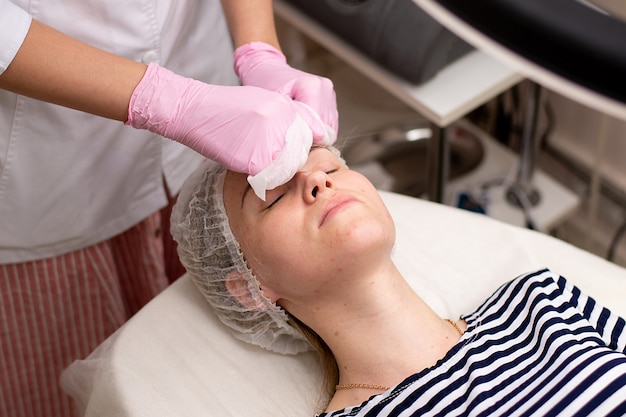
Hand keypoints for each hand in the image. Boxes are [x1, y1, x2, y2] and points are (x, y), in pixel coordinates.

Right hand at [127, 63, 322, 197]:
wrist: (193, 110)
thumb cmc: (223, 108)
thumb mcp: (260, 102)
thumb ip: (285, 118)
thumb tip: (313, 136)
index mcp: (285, 106)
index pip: (305, 136)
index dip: (294, 148)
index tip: (279, 150)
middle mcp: (282, 122)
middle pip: (297, 154)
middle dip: (285, 160)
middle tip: (260, 155)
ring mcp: (270, 141)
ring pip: (285, 168)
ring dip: (273, 169)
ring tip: (249, 155)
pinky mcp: (257, 159)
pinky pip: (269, 177)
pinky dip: (259, 176)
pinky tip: (243, 163)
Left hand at [234, 42, 337, 144]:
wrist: (268, 69)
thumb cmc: (267, 84)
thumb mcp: (276, 103)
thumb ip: (295, 118)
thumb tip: (317, 136)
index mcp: (312, 87)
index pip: (318, 125)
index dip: (306, 137)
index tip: (292, 138)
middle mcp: (325, 88)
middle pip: (326, 127)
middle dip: (311, 135)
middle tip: (292, 132)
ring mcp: (329, 93)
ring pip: (330, 126)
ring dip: (316, 132)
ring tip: (297, 125)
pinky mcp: (330, 98)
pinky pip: (329, 122)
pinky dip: (318, 127)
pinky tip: (304, 122)